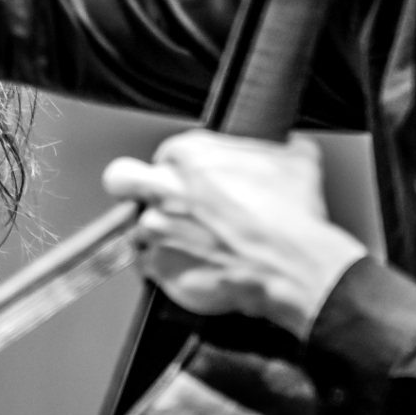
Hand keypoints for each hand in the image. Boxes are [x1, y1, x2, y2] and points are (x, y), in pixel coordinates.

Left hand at [101, 130, 365, 339]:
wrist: (291, 265)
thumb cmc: (290, 216)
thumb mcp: (294, 160)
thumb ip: (273, 149)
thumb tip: (286, 148)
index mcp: (188, 155)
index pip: (166, 154)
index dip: (180, 170)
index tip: (193, 182)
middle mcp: (163, 189)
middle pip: (121, 179)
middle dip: (131, 185)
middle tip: (153, 198)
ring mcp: (156, 230)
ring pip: (137, 226)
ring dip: (158, 234)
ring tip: (190, 243)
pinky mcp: (158, 267)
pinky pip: (147, 265)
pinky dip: (164, 267)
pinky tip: (189, 266)